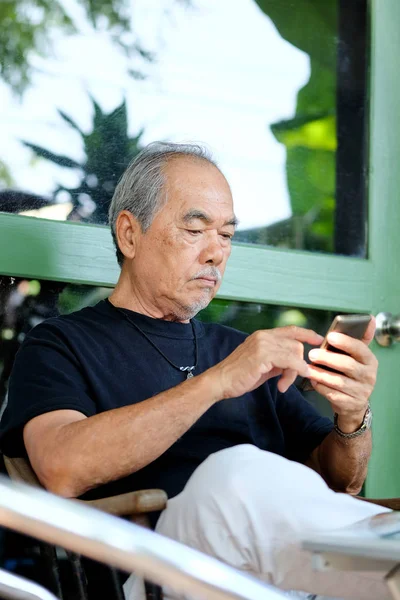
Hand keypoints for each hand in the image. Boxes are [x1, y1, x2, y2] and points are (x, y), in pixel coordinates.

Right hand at [209, 326, 323, 399]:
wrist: (220, 381)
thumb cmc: (239, 376)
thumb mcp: (263, 365)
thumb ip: (278, 361)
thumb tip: (293, 364)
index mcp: (263, 335)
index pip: (290, 329)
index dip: (306, 333)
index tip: (318, 339)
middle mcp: (263, 335)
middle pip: (295, 344)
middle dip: (297, 363)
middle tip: (287, 381)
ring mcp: (263, 344)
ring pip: (293, 354)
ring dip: (293, 372)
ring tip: (282, 385)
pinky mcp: (262, 355)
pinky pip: (289, 361)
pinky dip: (294, 371)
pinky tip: (285, 383)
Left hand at [307, 317, 377, 432]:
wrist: (354, 402)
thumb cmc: (352, 372)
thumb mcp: (358, 356)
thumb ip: (360, 338)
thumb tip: (370, 318)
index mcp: (370, 361)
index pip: (360, 349)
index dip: (345, 342)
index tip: (330, 336)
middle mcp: (368, 376)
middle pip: (347, 365)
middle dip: (328, 358)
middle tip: (312, 353)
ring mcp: (360, 392)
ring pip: (337, 381)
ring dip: (320, 373)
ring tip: (308, 367)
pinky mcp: (349, 404)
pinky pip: (332, 394)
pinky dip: (320, 386)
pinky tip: (312, 380)